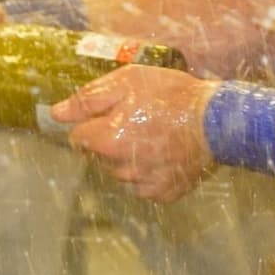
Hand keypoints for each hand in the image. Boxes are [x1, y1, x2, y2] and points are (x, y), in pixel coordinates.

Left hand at [51, 65, 216, 203]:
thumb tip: (56, 114)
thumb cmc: (173, 96)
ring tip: (155, 137)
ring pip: (121, 172)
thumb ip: (88, 99)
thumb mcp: (128, 82)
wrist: (219, 120)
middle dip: (110, 141)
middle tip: (139, 122)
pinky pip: (145, 186)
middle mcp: (119, 168)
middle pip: (99, 157)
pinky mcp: (164, 193)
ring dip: (129, 158)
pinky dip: (150, 173)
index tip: (114, 114)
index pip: (78, 138)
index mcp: (106, 140)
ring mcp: (143, 183)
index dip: (94, 123)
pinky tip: (165, 155)